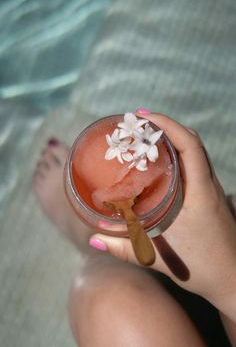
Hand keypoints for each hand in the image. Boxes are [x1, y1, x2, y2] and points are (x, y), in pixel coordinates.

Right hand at [90, 112, 235, 319]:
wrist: (234, 279)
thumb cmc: (202, 268)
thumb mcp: (160, 258)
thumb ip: (125, 249)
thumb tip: (94, 241)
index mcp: (200, 194)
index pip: (190, 146)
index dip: (168, 125)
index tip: (144, 116)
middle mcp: (209, 186)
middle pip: (192, 142)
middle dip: (165, 127)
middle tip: (137, 123)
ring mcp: (211, 190)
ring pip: (195, 151)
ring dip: (172, 138)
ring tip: (145, 137)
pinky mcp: (210, 196)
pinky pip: (195, 164)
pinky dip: (177, 154)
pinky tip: (159, 161)